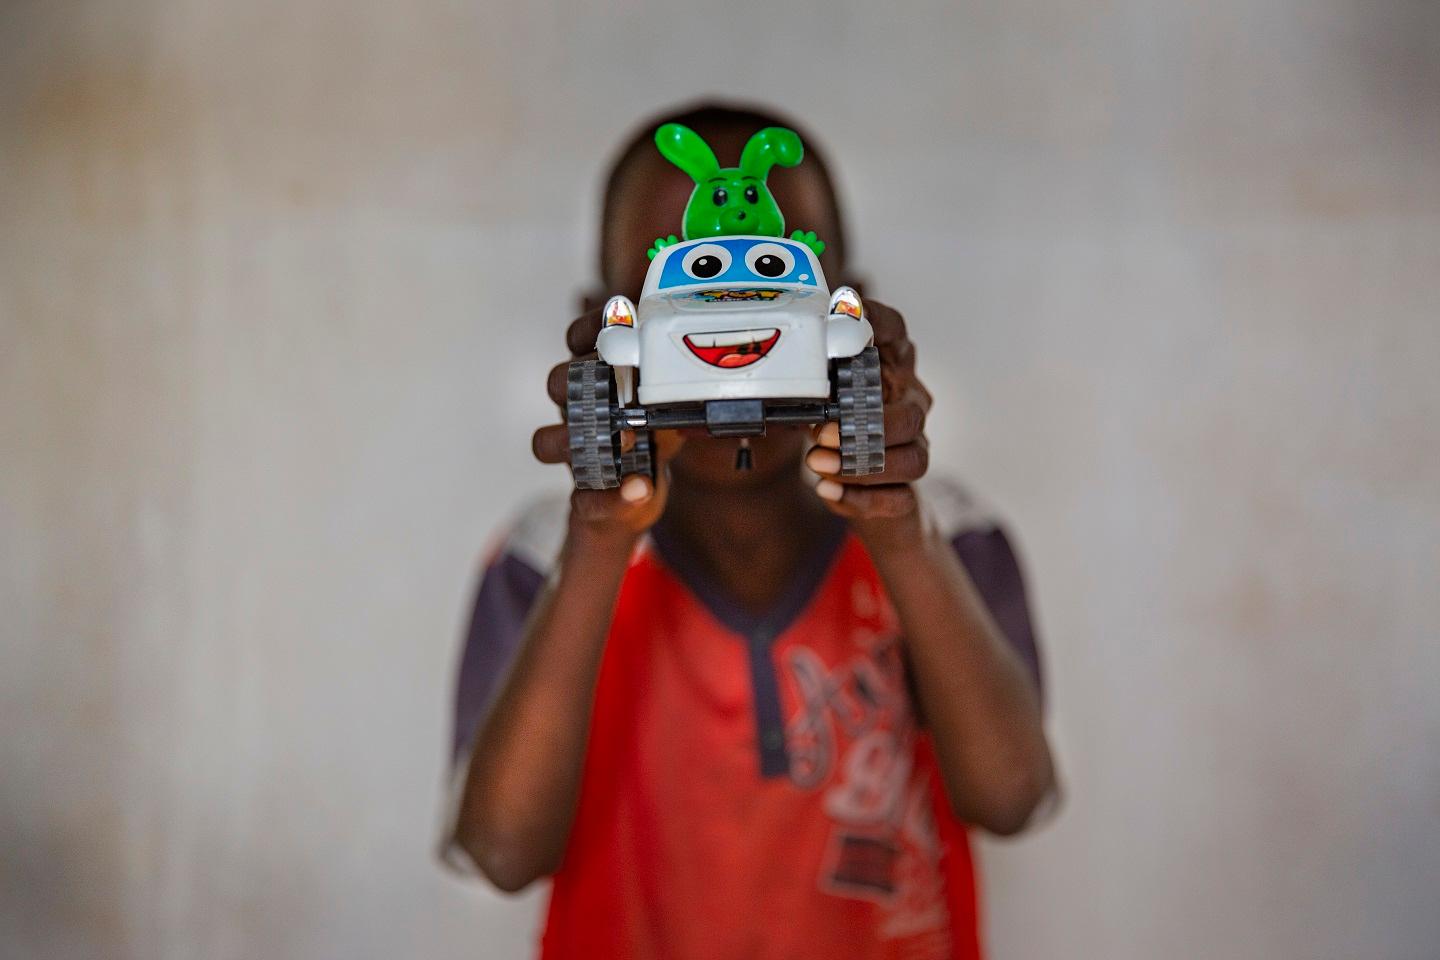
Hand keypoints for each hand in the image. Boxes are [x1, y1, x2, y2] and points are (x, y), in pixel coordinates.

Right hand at [531, 308, 684, 545]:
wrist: (639, 497)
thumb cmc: (655, 438)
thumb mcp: (672, 408)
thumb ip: (678, 387)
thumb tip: (700, 361)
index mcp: (598, 380)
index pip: (578, 339)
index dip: (588, 328)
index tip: (614, 323)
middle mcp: (579, 410)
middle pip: (556, 383)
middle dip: (576, 380)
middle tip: (613, 384)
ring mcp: (575, 453)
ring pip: (546, 441)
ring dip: (574, 440)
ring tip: (621, 438)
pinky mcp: (585, 497)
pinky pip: (583, 500)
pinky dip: (612, 498)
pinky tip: (640, 489)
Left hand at [805, 299, 930, 548]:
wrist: (864, 499)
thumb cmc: (838, 434)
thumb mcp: (822, 399)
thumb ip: (815, 378)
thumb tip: (787, 357)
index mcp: (890, 373)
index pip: (896, 337)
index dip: (878, 323)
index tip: (849, 313)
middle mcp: (910, 408)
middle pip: (912, 413)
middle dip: (867, 426)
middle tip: (820, 433)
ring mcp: (914, 451)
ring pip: (914, 459)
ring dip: (863, 466)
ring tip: (817, 464)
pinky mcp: (907, 493)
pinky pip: (899, 500)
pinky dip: (861, 499)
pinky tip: (828, 491)